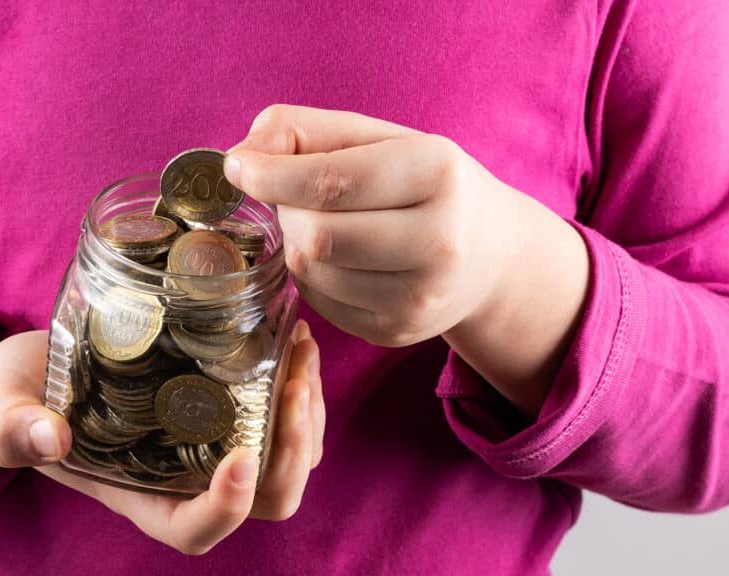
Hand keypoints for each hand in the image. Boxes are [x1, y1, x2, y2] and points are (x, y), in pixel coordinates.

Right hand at [0, 321, 323, 554]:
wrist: (42, 367)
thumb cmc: (20, 397)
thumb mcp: (3, 408)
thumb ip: (12, 428)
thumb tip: (48, 437)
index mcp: (141, 493)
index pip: (195, 529)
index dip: (227, 508)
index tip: (239, 457)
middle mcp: (189, 478)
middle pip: (268, 499)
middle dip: (293, 447)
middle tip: (294, 380)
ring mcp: (214, 444)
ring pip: (290, 458)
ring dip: (308, 410)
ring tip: (301, 346)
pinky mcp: (229, 408)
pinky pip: (285, 416)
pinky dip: (299, 383)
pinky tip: (291, 335)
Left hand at [225, 105, 519, 346]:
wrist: (490, 253)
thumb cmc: (423, 182)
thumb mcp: (378, 137)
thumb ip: (305, 131)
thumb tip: (240, 159)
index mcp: (438, 172)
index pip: (331, 182)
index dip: (271, 176)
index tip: (238, 168)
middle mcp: (440, 241)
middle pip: (318, 234)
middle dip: (288, 211)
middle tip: (294, 196)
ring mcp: (421, 296)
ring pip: (313, 271)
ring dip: (297, 243)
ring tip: (320, 223)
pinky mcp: (397, 331)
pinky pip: (320, 302)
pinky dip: (311, 275)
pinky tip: (335, 257)